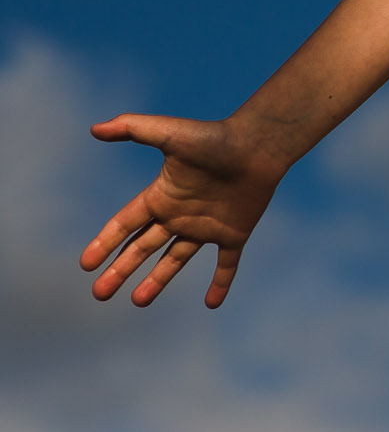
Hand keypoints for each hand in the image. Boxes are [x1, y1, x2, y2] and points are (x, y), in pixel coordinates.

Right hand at [80, 113, 291, 307]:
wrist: (260, 145)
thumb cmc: (215, 138)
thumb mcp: (169, 133)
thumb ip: (133, 128)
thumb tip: (95, 128)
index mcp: (162, 196)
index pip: (125, 224)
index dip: (105, 243)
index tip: (86, 264)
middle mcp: (180, 214)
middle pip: (143, 247)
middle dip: (120, 270)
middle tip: (99, 294)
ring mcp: (207, 225)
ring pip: (176, 259)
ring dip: (157, 281)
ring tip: (137, 302)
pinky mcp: (234, 233)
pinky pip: (226, 264)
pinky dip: (221, 283)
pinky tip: (212, 303)